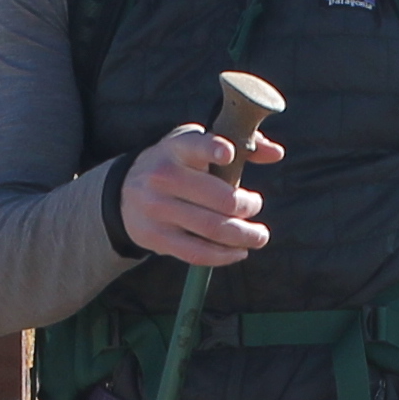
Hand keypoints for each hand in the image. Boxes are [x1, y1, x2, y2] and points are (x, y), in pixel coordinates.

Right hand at [120, 121, 285, 266]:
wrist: (123, 193)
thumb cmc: (175, 164)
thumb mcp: (196, 144)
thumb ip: (239, 143)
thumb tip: (275, 153)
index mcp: (177, 148)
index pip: (196, 146)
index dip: (213, 149)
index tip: (229, 154)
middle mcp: (163, 177)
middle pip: (219, 198)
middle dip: (248, 205)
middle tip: (256, 205)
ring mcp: (158, 209)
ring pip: (212, 229)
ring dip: (244, 236)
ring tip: (259, 235)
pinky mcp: (156, 237)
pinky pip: (197, 253)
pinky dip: (224, 256)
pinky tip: (239, 251)